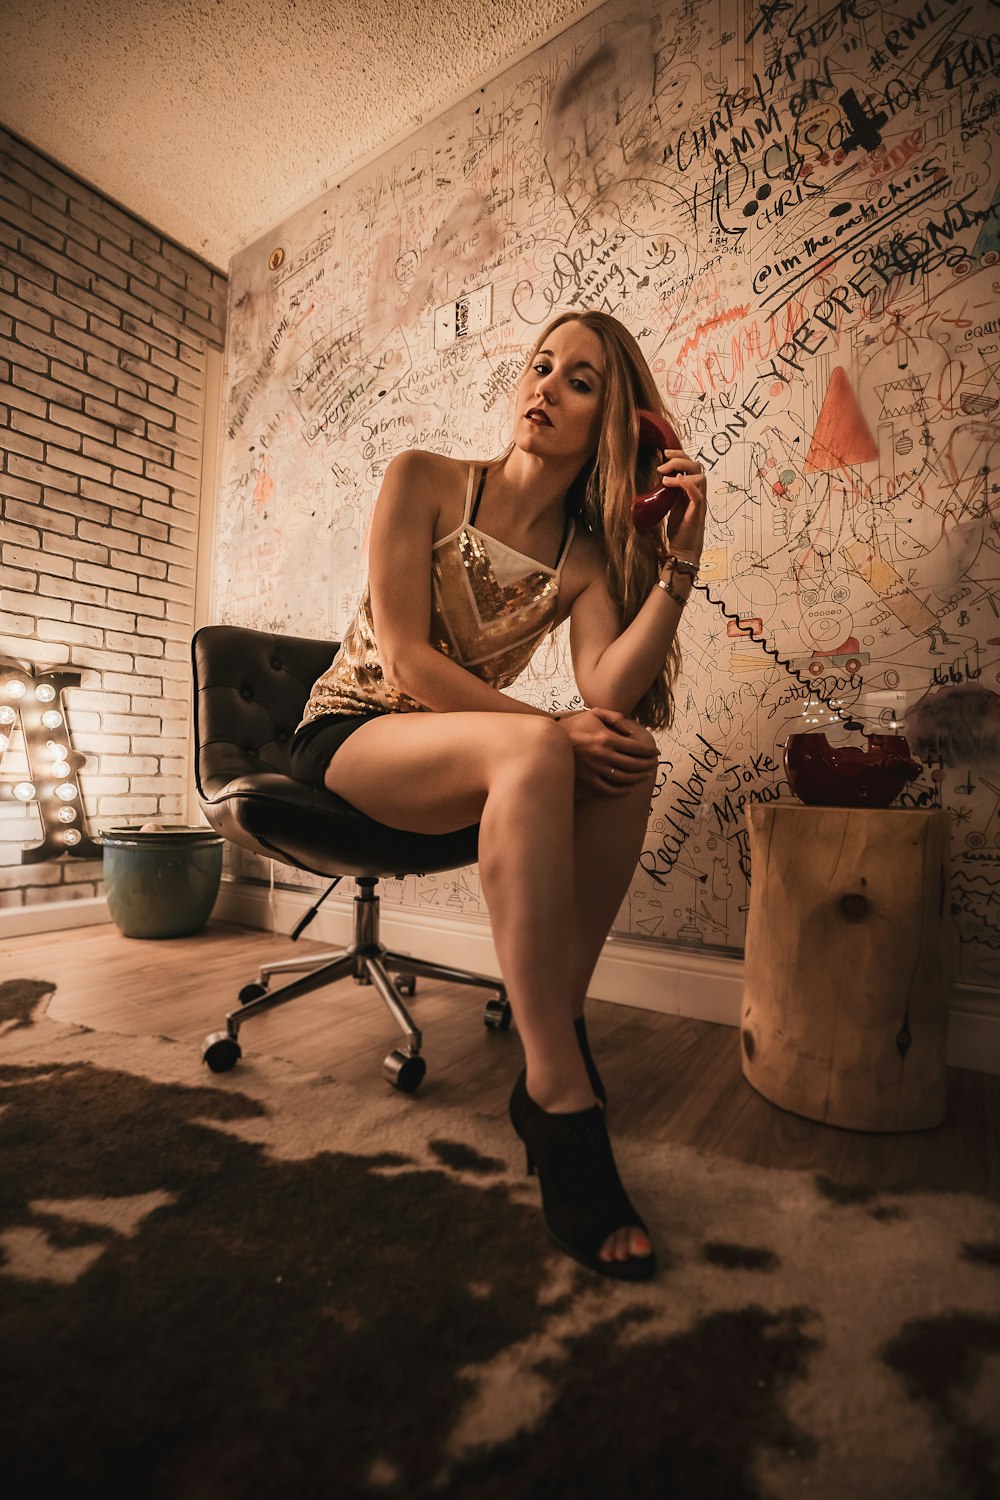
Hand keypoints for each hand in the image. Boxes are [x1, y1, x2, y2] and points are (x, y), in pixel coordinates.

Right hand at [556, 708, 657, 795]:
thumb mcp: (595, 713)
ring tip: (646, 775)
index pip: (635, 748)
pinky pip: (607, 788)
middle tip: (655, 764)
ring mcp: (595, 768)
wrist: (553, 738)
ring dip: (638, 778)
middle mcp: (603, 755)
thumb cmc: (576, 724)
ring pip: (623, 778)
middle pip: (633, 764)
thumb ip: (614, 717)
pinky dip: (620, 791)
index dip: (648, 752)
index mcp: (606, 738)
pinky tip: (629, 789)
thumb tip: (630, 729)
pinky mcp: (588, 777)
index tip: (656, 753)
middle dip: (647, 764)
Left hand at [655, 448, 706, 562]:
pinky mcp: (697, 514)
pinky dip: (687, 485)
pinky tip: (674, 482)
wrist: (682, 553)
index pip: (691, 465)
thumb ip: (665, 494)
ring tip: (663, 478)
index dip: (680, 455)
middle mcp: (697, 494)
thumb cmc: (677, 533)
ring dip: (681, 472)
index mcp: (690, 491)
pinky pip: (698, 495)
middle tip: (661, 465)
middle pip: (697, 466)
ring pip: (701, 477)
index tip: (664, 452)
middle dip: (679, 459)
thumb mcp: (668, 507)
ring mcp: (699, 503)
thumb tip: (651, 482)